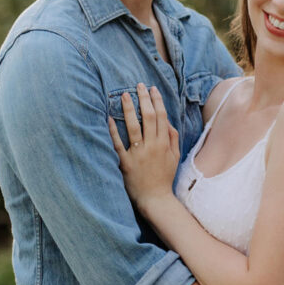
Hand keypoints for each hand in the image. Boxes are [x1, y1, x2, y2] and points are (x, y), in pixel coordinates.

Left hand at [108, 83, 179, 214]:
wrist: (155, 199)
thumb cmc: (164, 177)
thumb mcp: (174, 156)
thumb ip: (172, 138)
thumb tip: (166, 121)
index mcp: (164, 143)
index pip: (161, 116)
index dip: (157, 100)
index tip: (152, 89)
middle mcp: (152, 146)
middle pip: (148, 117)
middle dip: (143, 99)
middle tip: (138, 85)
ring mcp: (138, 154)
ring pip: (133, 127)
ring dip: (128, 109)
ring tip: (124, 95)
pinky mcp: (126, 163)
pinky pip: (118, 144)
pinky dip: (113, 131)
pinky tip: (109, 118)